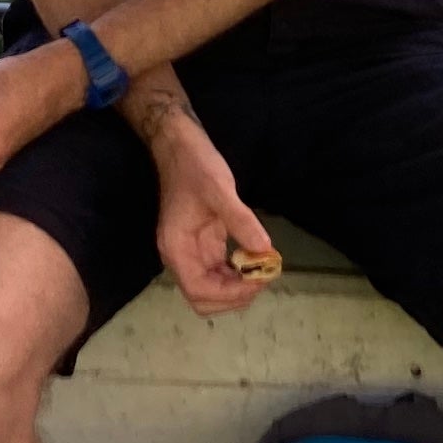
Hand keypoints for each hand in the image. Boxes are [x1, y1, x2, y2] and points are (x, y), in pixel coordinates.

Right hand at [149, 117, 277, 315]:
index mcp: (177, 248)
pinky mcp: (203, 244)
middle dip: (233, 296)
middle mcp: (180, 256)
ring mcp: (190, 251)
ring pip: (212, 288)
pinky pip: (219, 271)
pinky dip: (237, 273)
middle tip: (263, 278)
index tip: (258, 280)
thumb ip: (240, 221)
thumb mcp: (219, 189)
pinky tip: (255, 260)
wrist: (179, 144)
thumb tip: (265, 251)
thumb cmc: (195, 165)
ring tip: (264, 270)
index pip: (198, 290)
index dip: (229, 294)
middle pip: (203, 298)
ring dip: (237, 287)